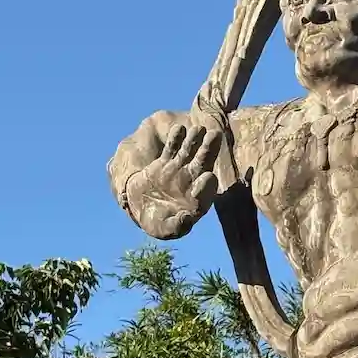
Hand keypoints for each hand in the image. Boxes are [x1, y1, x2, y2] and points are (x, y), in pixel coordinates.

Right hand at [125, 121, 221, 236]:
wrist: (142, 210)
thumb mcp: (166, 229)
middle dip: (208, 151)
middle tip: (215, 136)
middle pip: (202, 165)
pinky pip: (172, 149)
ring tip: (198, 128)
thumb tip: (187, 219)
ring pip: (189, 153)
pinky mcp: (165, 163)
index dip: (207, 185)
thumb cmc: (158, 224)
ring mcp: (179, 171)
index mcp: (197, 201)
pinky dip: (175, 139)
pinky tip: (180, 128)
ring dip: (194, 141)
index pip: (205, 191)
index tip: (208, 176)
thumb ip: (177, 226)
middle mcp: (191, 183)